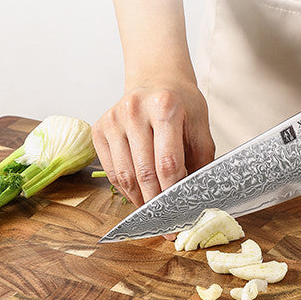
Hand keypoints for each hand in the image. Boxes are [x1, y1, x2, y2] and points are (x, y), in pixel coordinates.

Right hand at [92, 78, 215, 205]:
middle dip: (157, 202)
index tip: (181, 211)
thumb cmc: (180, 103)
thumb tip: (197, 194)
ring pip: (124, 175)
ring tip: (152, 210)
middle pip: (144, 172)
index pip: (167, 162)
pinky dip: (125, 188)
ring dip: (139, 199)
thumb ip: (201, 158)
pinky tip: (138, 194)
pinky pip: (111, 170)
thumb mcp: (200, 124)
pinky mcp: (99, 129)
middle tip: (166, 220)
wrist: (155, 79)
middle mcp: (134, 110)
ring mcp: (113, 119)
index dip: (174, 191)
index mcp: (164, 107)